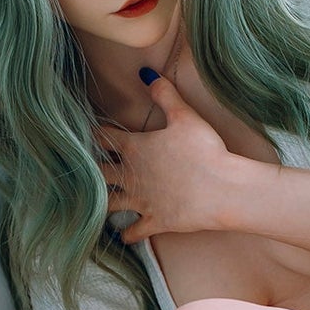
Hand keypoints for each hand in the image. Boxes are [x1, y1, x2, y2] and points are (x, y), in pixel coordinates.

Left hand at [94, 75, 245, 244]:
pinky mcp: (153, 222)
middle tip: (87, 168)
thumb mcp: (185, 116)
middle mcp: (131, 176)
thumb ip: (164, 94)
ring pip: (109, 204)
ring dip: (101, 203)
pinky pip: (132, 232)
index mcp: (134, 148)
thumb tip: (146, 74)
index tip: (91, 132)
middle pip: (99, 172)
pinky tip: (123, 235)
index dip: (95, 132)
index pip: (103, 137)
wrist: (222, 189)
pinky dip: (126, 234)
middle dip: (91, 169)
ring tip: (97, 203)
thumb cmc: (204, 150)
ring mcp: (140, 201)